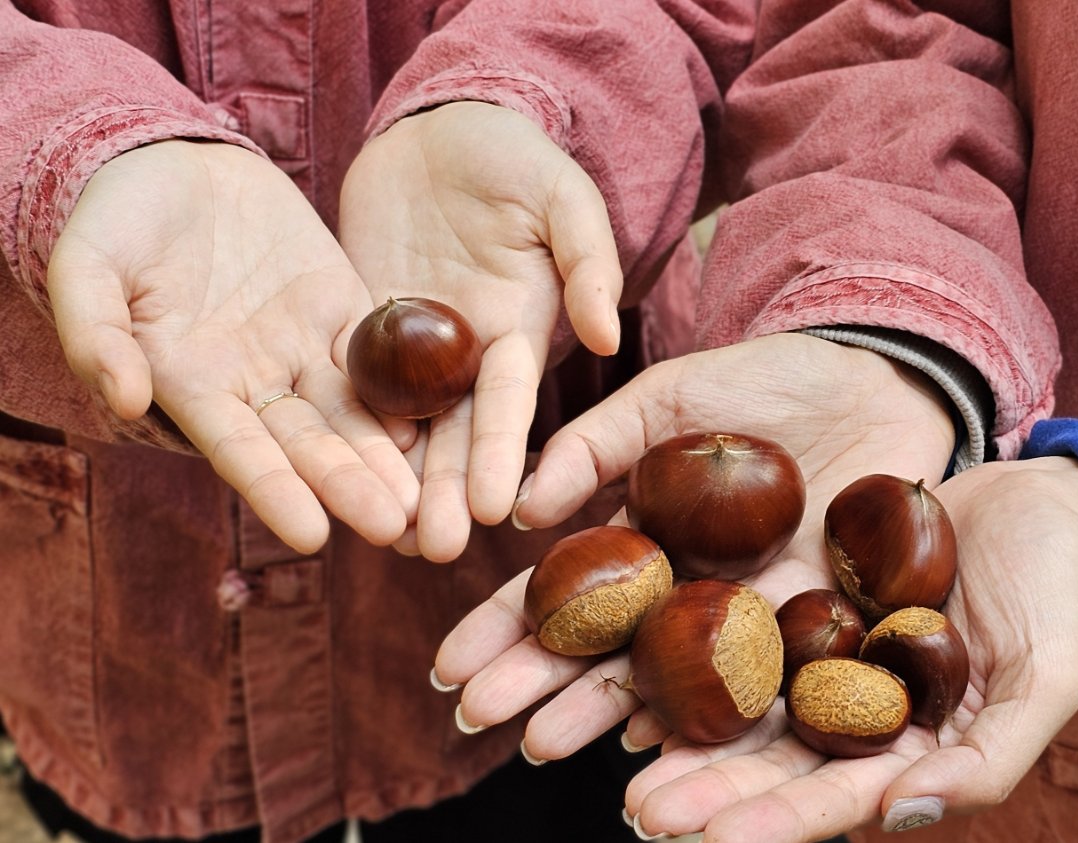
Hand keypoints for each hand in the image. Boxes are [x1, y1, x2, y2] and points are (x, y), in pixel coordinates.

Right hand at [47, 140, 417, 552]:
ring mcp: (302, 348)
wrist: (171, 159)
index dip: (275, 490)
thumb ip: (96, 332)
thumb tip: (120, 397)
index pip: (241, 450)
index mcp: (193, 383)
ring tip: (426, 497)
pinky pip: (380, 355)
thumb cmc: (115, 215)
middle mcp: (254, 381)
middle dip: (349, 485)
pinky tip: (442, 419)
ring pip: (352, 412)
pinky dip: (407, 389)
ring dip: (386, 454)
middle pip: (309, 443)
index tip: (313, 535)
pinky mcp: (342, 309)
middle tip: (394, 524)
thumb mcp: (88, 265)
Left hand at [340, 101, 623, 561]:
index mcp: (519, 330)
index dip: (499, 455)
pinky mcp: (364, 327)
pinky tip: (325, 477)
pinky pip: (349, 384)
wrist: (440, 124)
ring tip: (381, 540)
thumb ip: (588, 261)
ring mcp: (416, 346)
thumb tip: (606, 336)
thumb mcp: (562, 196)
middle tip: (429, 552)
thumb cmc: (513, 155)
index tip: (494, 510)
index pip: (509, 404)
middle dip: (443, 494)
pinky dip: (342, 431)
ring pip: (402, 425)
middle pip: (453, 434)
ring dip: (393, 481)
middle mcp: (469, 354)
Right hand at [431, 333, 955, 760]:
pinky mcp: (810, 628)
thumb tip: (517, 511)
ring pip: (663, 678)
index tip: (447, 669)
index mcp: (643, 540)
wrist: (877, 383)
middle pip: (599, 649)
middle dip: (534, 686)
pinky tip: (649, 739)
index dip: (504, 630)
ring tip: (539, 745)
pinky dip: (704, 712)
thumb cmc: (767, 382)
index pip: (562, 594)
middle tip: (475, 720)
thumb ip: (595, 447)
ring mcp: (743, 616)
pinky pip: (755, 682)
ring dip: (598, 714)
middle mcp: (684, 591)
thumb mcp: (668, 399)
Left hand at [620, 456, 1077, 841]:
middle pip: (774, 763)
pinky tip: (646, 667)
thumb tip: (897, 816)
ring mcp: (829, 656)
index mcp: (912, 751)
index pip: (837, 799)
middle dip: (709, 792)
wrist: (1039, 501)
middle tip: (640, 810)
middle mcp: (859, 714)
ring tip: (626, 757)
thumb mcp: (1045, 680)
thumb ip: (988, 761)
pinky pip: (747, 630)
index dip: (776, 823)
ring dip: (690, 735)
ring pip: (749, 704)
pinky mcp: (806, 599)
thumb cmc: (1054, 595)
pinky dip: (700, 653)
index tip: (710, 841)